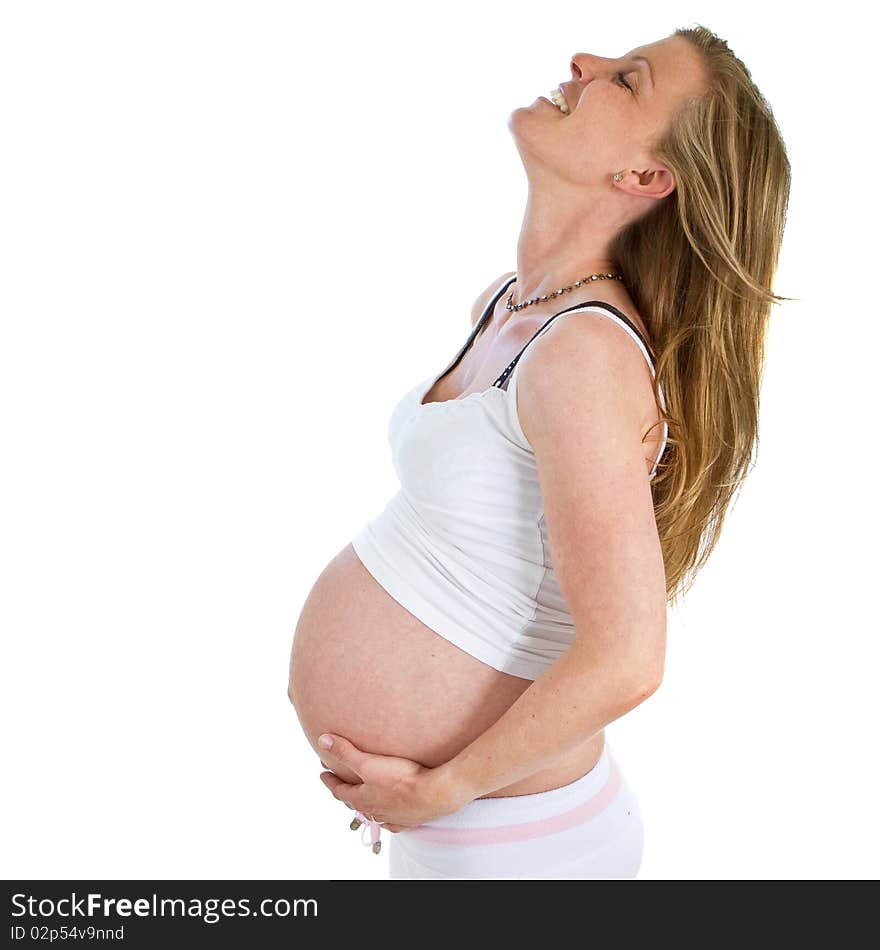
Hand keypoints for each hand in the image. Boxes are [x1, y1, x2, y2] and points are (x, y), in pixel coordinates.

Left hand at [316, 733, 467, 832]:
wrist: (434, 794)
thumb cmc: (401, 779)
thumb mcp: (368, 762)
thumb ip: (345, 752)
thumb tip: (322, 741)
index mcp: (361, 799)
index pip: (339, 790)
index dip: (330, 781)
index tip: (323, 774)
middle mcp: (373, 812)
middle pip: (354, 802)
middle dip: (344, 792)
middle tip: (339, 784)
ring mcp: (391, 818)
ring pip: (372, 813)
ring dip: (365, 805)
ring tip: (363, 798)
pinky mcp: (408, 821)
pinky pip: (391, 821)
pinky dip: (385, 817)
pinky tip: (387, 815)